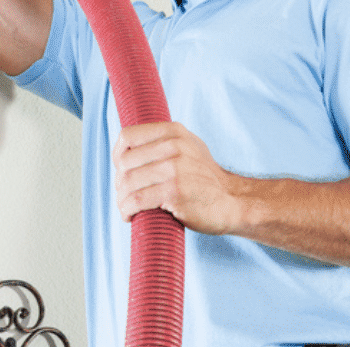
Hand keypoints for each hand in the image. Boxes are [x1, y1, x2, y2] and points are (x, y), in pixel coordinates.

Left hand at [114, 122, 248, 234]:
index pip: (128, 136)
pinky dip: (127, 210)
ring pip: (128, 183)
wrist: (231, 202)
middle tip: (126, 195)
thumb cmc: (205, 179)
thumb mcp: (189, 147)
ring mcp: (175, 169)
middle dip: (120, 183)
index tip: (121, 170)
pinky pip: (136, 200)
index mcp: (174, 132)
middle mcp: (174, 147)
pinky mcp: (174, 192)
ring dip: (121, 199)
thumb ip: (164, 142)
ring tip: (127, 207)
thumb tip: (128, 147)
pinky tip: (130, 216)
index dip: (117, 155)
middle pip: (125, 163)